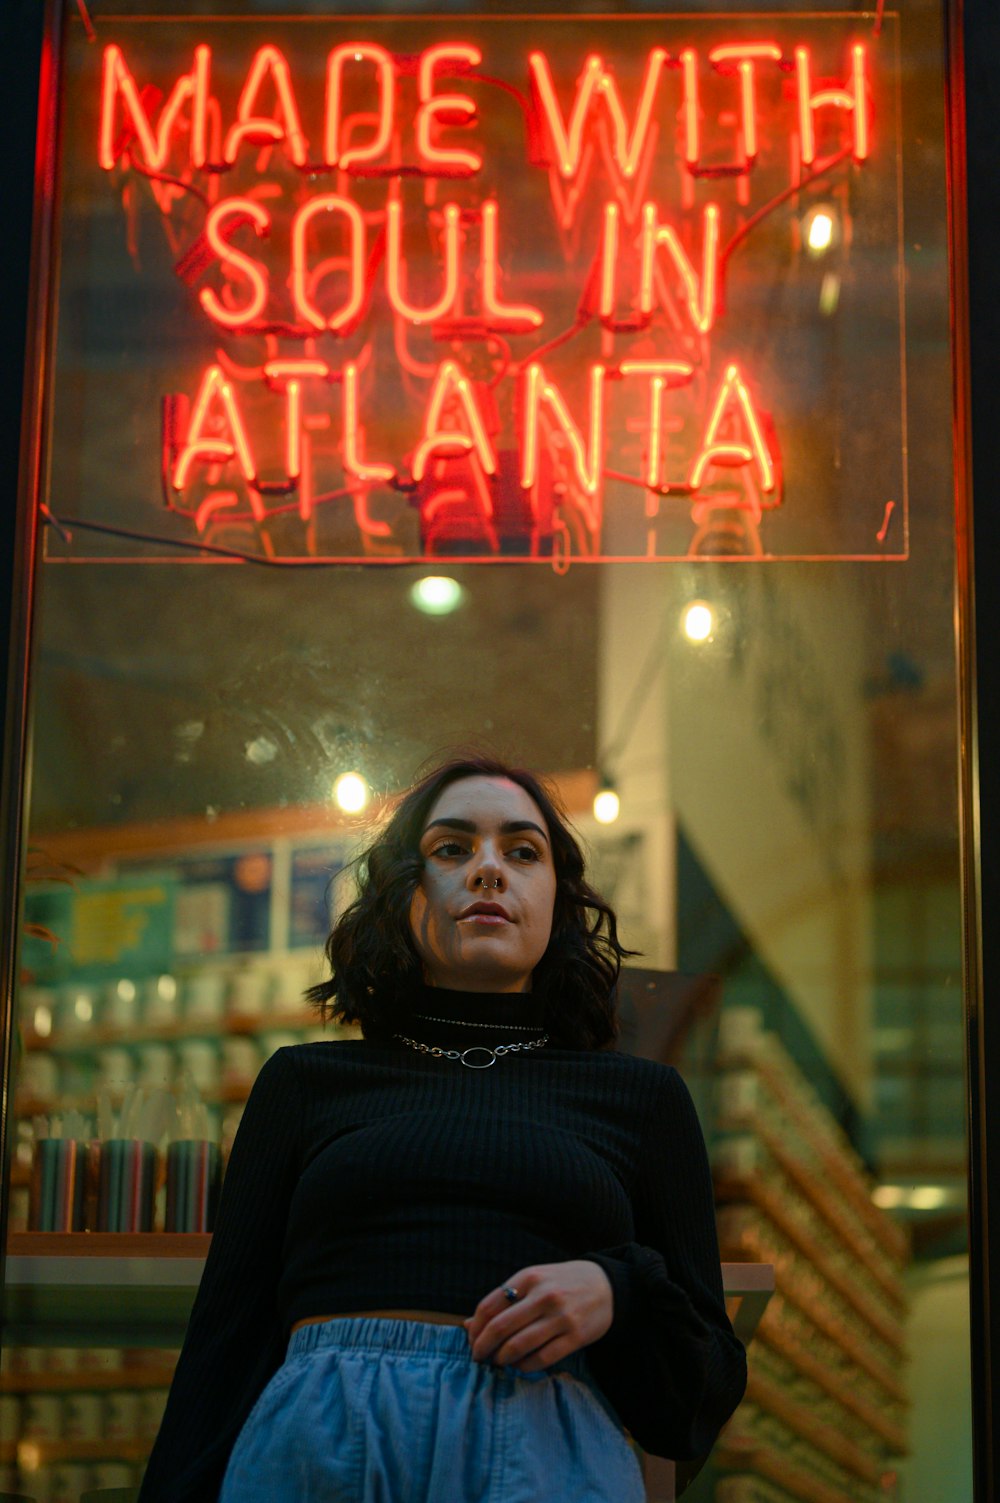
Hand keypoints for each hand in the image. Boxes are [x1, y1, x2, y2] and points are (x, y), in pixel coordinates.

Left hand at [464, 1260, 613, 1373]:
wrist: (606, 1285)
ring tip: (498, 1362)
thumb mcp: (533, 1281)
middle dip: (483, 1348)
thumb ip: (503, 1300)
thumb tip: (468, 1326)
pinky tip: (519, 1366)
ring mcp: (561, 1317)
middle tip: (478, 1357)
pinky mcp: (576, 1337)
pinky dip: (525, 1366)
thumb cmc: (562, 1283)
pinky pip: (542, 1358)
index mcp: (529, 1277)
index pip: (489, 1306)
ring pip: (519, 1346)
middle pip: (500, 1328)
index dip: (475, 1328)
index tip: (471, 1341)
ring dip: (502, 1359)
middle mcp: (544, 1296)